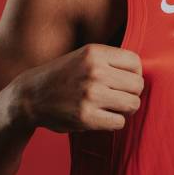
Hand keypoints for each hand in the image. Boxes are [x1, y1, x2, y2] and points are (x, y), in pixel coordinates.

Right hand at [15, 43, 143, 131]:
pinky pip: (119, 122)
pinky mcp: (86, 116)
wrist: (29, 96)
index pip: (136, 62)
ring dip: (125, 108)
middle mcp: (94, 71)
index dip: (135, 73)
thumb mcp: (84, 56)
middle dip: (132, 93)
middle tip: (119, 96)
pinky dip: (114, 122)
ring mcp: (90, 94)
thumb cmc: (63, 76)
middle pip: (138, 85)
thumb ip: (111, 60)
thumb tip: (144, 72)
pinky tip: (102, 117)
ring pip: (132, 104)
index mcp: (95, 52)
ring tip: (112, 106)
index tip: (125, 80)